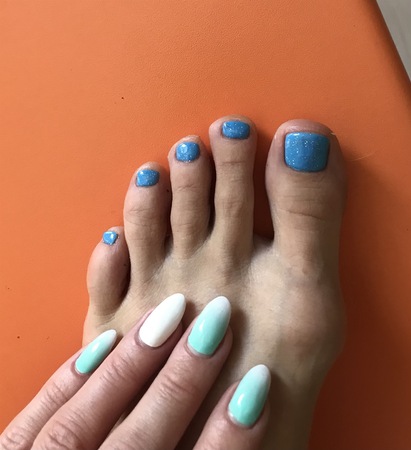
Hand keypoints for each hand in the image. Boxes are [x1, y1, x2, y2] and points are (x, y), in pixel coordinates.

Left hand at [1, 294, 269, 448]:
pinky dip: (68, 379)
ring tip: (168, 314)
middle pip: (135, 447)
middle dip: (180, 382)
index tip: (258, 383)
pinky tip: (105, 339)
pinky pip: (29, 425)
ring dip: (128, 366)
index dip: (227, 438)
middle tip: (217, 322)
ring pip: (76, 427)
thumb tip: (244, 424)